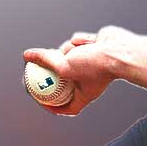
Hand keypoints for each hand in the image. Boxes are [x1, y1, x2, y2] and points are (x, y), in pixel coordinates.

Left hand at [23, 26, 139, 116]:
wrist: (120, 49)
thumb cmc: (96, 64)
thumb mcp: (64, 66)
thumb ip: (45, 60)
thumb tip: (26, 56)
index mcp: (82, 93)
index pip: (64, 105)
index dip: (49, 104)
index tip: (37, 97)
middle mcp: (85, 80)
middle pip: (60, 76)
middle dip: (51, 67)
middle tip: (36, 65)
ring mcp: (88, 63)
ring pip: (65, 52)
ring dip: (69, 49)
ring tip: (80, 49)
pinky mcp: (90, 47)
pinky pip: (75, 41)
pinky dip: (80, 40)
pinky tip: (89, 41)